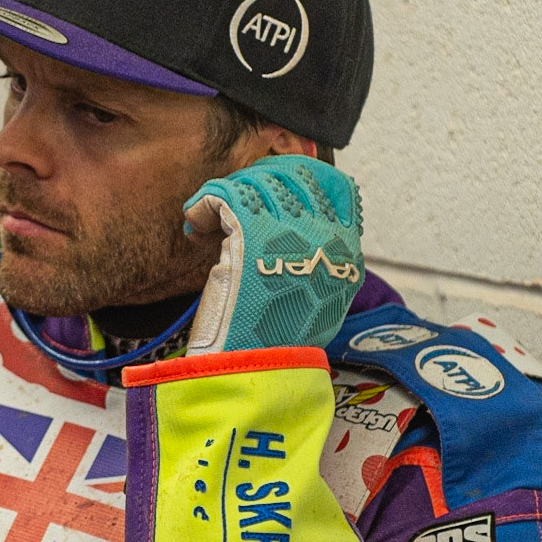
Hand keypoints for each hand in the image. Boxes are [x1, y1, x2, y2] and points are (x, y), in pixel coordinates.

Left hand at [181, 155, 363, 355]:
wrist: (260, 367)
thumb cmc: (284, 341)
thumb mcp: (324, 300)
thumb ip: (322, 262)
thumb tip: (308, 234)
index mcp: (346, 248)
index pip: (337, 186)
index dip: (302, 178)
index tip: (276, 189)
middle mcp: (323, 233)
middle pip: (294, 174)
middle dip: (260, 178)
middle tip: (237, 196)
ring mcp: (289, 231)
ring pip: (256, 182)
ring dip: (227, 192)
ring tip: (210, 217)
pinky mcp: (249, 233)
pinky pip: (222, 196)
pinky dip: (202, 204)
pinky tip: (195, 222)